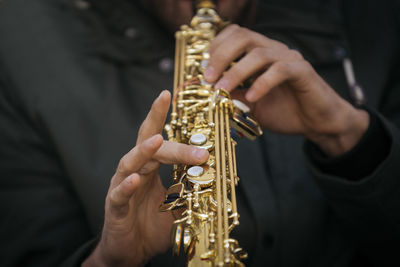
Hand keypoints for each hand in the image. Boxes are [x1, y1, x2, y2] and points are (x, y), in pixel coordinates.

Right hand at [83, 91, 208, 266]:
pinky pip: (118, 194)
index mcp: (148, 169)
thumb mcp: (177, 207)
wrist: (130, 252)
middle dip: (166, 137)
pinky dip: (125, 186)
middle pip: (147, 146)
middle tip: (192, 141)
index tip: (167, 93)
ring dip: (144, 151)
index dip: (159, 115)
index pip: (154, 137)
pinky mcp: (114, 207)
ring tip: (156, 141)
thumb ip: (190, 191)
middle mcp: (134, 172)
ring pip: (129, 163)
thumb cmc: (150, 226)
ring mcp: (121, 187)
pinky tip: (133, 180)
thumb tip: (214, 178)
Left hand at [205, 24, 368, 155]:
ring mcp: (289, 58)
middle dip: (220, 55)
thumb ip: (234, 94)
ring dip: (236, 71)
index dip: (216, 47)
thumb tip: (211, 90)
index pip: (235, 35)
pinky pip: (280, 71)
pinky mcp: (302, 71)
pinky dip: (262, 83)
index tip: (204, 69)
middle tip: (208, 77)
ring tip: (222, 90)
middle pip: (243, 36)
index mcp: (260, 54)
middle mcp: (273, 50)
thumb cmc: (285, 111)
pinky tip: (252, 97)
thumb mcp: (251, 104)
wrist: (316, 123)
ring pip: (259, 53)